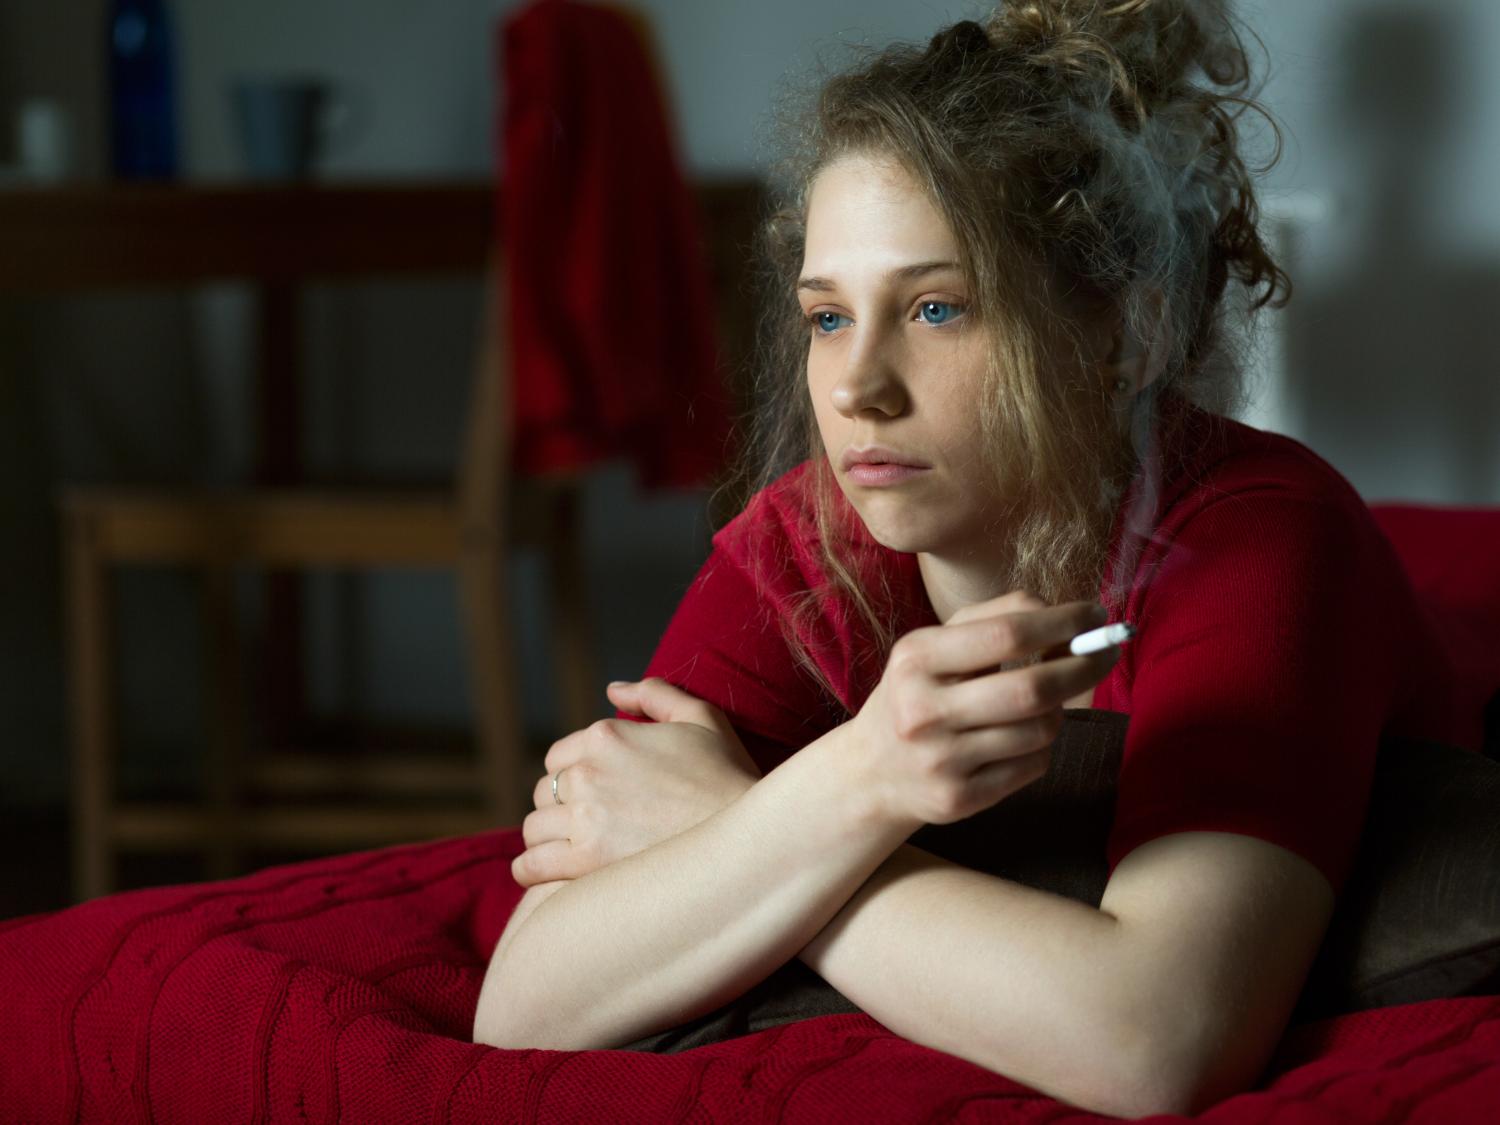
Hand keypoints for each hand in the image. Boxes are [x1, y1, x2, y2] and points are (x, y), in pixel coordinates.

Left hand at [511, 678, 761, 887]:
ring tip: (563, 850)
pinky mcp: (585, 861)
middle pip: (544, 791)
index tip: (589, 792)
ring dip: (545, 837)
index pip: (559, 757)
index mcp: (607, 736)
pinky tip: (539, 873)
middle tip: (582, 824)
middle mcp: (587, 773)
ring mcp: (584, 817)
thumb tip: (612, 689)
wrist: (747, 838)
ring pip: (534, 827)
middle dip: (558, 806)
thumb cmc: (728, 776)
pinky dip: (527, 868)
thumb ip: (654, 694)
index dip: (571, 774)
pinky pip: (531, 863)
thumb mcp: (701, 718)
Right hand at [843, 590, 1120, 829]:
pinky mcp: (958, 799)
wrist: (870, 772)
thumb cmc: (919, 692)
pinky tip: (1019, 738)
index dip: (1063, 622)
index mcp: (916, 659)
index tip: (1095, 614)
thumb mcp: (936, 646)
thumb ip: (998, 618)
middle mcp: (922, 710)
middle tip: (1106, 652)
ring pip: (1040, 730)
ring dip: (1057, 710)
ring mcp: (940, 760)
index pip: (1007, 633)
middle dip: (1084, 666)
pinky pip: (1033, 765)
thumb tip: (1074, 618)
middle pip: (1032, 688)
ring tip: (1042, 703)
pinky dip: (1040, 746)